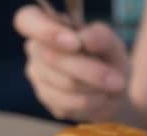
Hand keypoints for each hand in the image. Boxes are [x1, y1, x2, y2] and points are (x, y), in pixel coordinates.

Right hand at [14, 5, 128, 120]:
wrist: (113, 92)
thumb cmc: (109, 60)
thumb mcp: (113, 45)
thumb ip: (101, 37)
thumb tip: (84, 38)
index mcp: (48, 24)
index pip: (27, 20)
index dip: (47, 32)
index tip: (76, 44)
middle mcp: (36, 49)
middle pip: (52, 58)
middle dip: (91, 71)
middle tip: (118, 80)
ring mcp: (37, 75)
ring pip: (64, 84)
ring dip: (96, 88)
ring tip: (111, 87)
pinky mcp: (46, 99)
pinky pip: (67, 104)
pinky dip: (92, 102)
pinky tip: (101, 98)